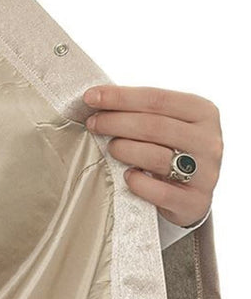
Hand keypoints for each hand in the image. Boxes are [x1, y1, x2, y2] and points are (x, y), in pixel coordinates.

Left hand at [83, 84, 221, 226]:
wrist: (190, 195)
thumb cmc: (169, 152)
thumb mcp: (165, 126)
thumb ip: (140, 112)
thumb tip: (96, 99)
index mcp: (202, 112)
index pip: (157, 99)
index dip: (120, 97)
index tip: (90, 97)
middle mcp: (209, 140)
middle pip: (155, 126)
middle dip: (116, 122)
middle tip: (93, 124)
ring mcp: (206, 173)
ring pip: (156, 157)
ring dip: (124, 150)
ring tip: (111, 148)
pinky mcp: (195, 201)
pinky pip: (160, 191)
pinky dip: (138, 183)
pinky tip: (128, 176)